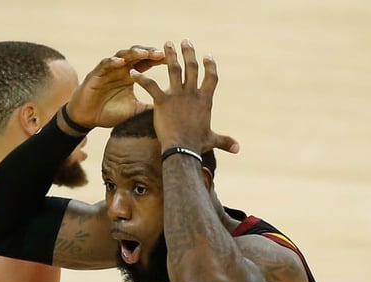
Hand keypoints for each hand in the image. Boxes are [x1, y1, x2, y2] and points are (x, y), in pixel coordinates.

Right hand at [65, 45, 164, 128]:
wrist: (87, 118)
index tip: (171, 60)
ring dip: (133, 54)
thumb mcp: (135, 111)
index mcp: (131, 75)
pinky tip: (120, 62)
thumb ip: (150, 108)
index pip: (147, 63)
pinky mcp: (96, 74)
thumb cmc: (110, 113)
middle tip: (161, 53)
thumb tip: (172, 112)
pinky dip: (112, 62)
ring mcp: (108, 70)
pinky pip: (104, 65)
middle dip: (148, 53)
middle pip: (137, 55)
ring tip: (144, 53)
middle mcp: (120, 69)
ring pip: (122, 56)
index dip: (158, 60)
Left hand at [130, 39, 239, 154]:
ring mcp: (177, 96)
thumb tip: (238, 149)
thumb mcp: (213, 140)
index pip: (211, 77)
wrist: (182, 151)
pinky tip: (132, 71)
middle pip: (192, 67)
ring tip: (167, 43)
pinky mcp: (162, 101)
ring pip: (173, 70)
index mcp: (205, 100)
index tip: (208, 55)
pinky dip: (140, 78)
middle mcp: (192, 94)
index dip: (210, 66)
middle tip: (185, 41)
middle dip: (189, 52)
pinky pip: (150, 85)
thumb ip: (225, 141)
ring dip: (170, 55)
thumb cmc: (197, 146)